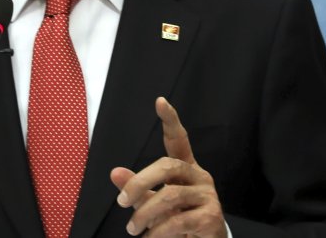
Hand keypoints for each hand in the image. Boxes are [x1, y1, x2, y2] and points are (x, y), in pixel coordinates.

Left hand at [110, 97, 224, 237]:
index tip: (160, 101)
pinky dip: (158, 232)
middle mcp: (200, 177)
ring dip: (144, 214)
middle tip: (122, 202)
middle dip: (139, 183)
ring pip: (170, 196)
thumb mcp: (154, 201)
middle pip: (167, 166)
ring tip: (133, 228)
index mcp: (186, 168)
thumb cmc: (178, 220)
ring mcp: (208, 196)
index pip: (179, 140)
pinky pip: (178, 221)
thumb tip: (114, 172)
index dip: (170, 120)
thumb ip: (136, 187)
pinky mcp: (212, 216)